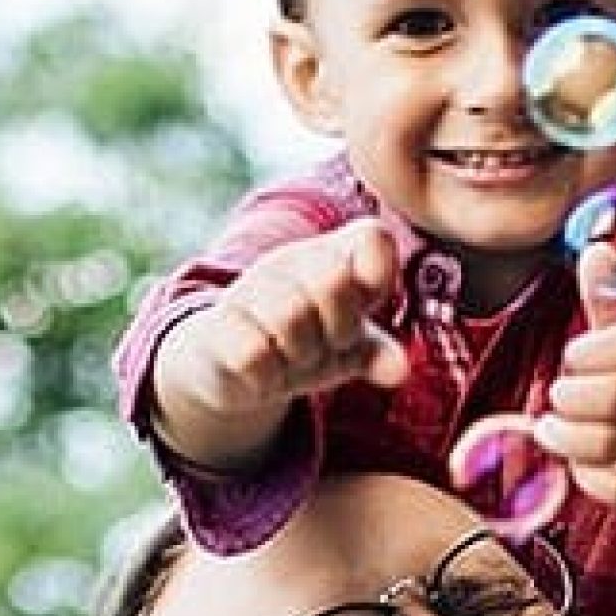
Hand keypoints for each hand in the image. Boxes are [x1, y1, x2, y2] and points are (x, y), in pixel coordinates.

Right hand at [153, 220, 410, 458]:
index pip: (372, 239)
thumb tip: (400, 370)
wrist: (229, 363)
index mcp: (334, 259)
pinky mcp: (215, 325)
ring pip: (291, 317)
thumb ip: (379, 352)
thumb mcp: (349, 347)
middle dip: (339, 328)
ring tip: (291, 358)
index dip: (377, 274)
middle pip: (333, 279)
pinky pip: (253, 354)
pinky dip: (267, 376)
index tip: (366, 300)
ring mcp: (249, 290)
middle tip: (327, 344)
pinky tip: (262, 373)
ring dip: (300, 356)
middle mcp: (291, 264)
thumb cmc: (306, 344)